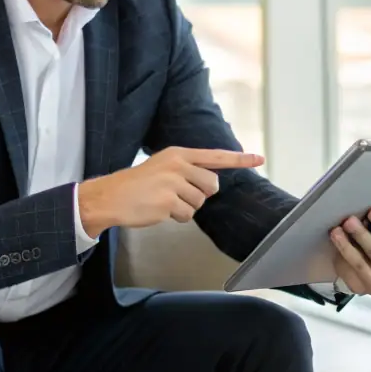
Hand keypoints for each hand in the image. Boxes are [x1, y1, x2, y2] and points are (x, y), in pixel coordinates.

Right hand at [77, 147, 263, 236]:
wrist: (110, 196)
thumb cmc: (137, 184)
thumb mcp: (163, 166)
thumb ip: (188, 170)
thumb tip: (212, 184)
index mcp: (179, 154)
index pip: (216, 156)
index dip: (240, 159)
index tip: (259, 159)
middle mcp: (178, 165)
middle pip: (212, 185)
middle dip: (201, 194)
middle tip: (178, 195)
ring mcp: (173, 183)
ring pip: (199, 202)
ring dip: (185, 208)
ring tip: (164, 202)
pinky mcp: (168, 202)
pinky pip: (186, 215)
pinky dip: (176, 217)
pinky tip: (159, 210)